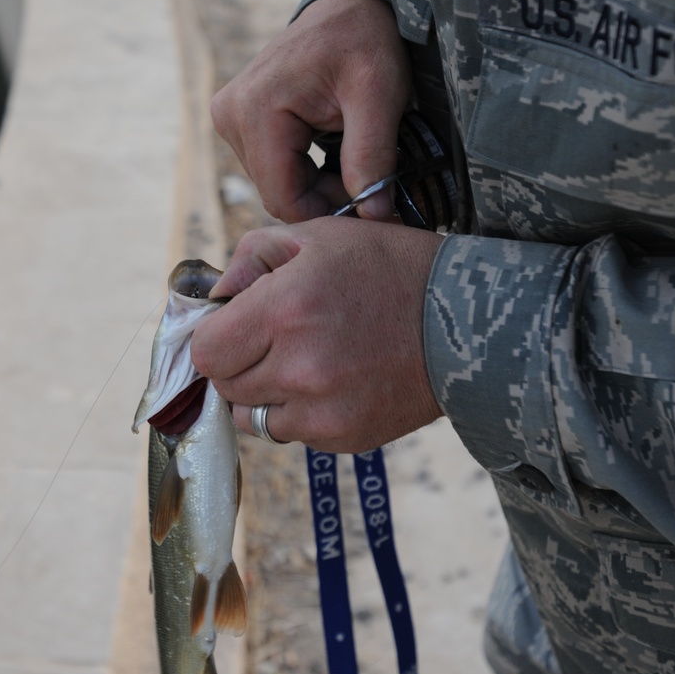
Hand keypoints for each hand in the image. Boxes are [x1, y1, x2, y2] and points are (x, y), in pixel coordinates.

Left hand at [190, 218, 442, 452]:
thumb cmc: (389, 268)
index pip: (206, 349)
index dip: (214, 334)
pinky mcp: (343, 437)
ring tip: (303, 359)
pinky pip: (291, 432)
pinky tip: (332, 379)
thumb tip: (216, 296)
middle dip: (238, 359)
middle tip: (272, 337)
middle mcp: (298, 366)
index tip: (234, 322)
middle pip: (224, 384)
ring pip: (252, 414)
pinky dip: (298, 411)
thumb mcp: (319, 236)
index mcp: (285, 309)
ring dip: (264, 390)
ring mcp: (321, 410)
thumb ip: (253, 257)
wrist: (468, 321)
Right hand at [210, 0, 410, 222]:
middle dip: (325, 195)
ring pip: (275, 182)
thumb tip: (374, 216)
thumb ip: (372, 157)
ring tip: (353, 154)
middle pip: (278, 192)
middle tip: (370, 177)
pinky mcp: (238, 117)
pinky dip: (305, 167)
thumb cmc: (364, 40)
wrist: (348, 6)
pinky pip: (271, 164)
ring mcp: (229, 116)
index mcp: (256, 110)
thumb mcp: (378, 96)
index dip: (329, 211)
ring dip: (316, 182)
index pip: (283, 198)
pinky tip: (332, 146)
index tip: (371, 201)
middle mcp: (230, 115)